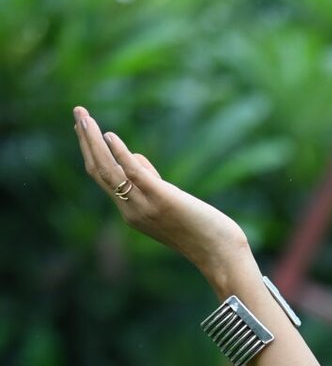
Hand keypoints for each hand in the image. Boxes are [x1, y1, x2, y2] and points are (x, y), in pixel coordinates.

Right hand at [72, 105, 250, 291]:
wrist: (220, 254)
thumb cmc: (201, 229)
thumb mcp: (170, 202)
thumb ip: (151, 182)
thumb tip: (135, 157)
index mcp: (131, 212)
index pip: (102, 179)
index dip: (90, 151)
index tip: (82, 128)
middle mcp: (131, 211)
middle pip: (98, 171)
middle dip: (85, 140)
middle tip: (77, 111)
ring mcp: (144, 206)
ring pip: (108, 171)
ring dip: (92, 141)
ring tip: (83, 115)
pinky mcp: (161, 199)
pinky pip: (133, 174)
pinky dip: (120, 154)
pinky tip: (110, 135)